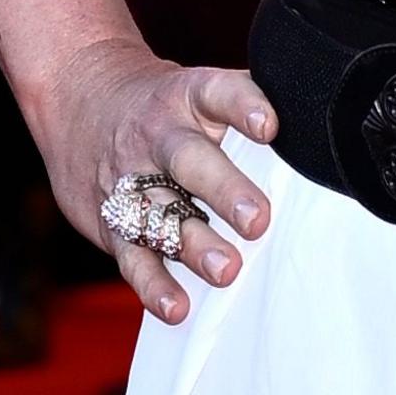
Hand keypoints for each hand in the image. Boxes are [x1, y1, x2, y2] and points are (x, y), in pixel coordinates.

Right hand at [0, 0, 275, 322]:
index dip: (243, 105)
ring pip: (159, 212)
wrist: (77, 98)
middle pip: (188, 160)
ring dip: (191, 244)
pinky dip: (152, 284)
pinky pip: (132, 254)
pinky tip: (176, 306)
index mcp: (187, 98)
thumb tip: (317, 125)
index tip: (270, 125)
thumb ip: (248, 105)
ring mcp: (130, 179)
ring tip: (226, 271)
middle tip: (257, 219)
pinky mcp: (110, 220)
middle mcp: (157, 136)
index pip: (217, 93)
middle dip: (223, 190)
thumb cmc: (165, 105)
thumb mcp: (199, 88)